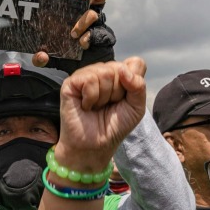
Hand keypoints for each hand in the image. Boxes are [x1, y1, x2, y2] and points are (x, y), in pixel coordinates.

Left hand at [33, 0, 112, 71]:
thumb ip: (42, 58)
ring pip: (96, 15)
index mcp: (78, 14)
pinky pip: (101, 34)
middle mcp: (90, 17)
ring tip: (74, 34)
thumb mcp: (51, 57)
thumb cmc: (68, 58)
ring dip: (84, 21)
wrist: (82, 75)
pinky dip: (91, 37)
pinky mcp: (105, 39)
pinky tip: (83, 43)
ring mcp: (99, 28)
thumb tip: (40, 56)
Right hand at [53, 57, 146, 171]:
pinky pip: (89, 79)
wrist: (95, 145)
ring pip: (105, 72)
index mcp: (119, 75)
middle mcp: (103, 71)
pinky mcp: (71, 83)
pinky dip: (91, 97)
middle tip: (108, 106)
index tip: (124, 99)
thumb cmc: (114, 126)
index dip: (133, 82)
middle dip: (118, 93)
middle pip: (120, 68)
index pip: (135, 64)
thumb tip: (123, 69)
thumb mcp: (136, 107)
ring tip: (96, 107)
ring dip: (104, 97)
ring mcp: (86, 75)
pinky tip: (86, 106)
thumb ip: (138, 86)